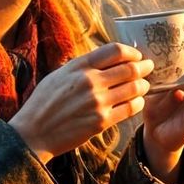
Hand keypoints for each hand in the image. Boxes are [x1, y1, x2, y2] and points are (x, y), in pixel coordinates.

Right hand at [13, 42, 150, 164]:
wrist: (33, 132)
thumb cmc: (44, 102)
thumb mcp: (59, 75)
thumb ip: (83, 66)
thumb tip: (107, 58)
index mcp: (79, 66)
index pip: (115, 51)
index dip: (132, 51)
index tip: (136, 55)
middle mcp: (90, 82)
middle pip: (130, 68)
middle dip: (145, 67)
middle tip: (149, 67)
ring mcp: (97, 102)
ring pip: (134, 88)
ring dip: (144, 85)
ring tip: (144, 85)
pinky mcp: (101, 121)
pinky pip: (130, 109)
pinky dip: (138, 103)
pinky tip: (137, 101)